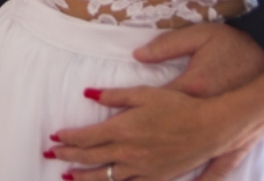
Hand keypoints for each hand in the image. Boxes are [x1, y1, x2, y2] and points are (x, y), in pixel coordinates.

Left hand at [50, 23, 263, 179]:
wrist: (214, 126)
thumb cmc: (180, 105)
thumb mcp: (145, 93)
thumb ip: (115, 94)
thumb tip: (89, 92)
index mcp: (123, 130)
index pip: (86, 138)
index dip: (68, 139)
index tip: (53, 138)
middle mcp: (130, 153)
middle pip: (90, 159)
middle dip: (67, 158)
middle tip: (50, 157)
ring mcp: (144, 169)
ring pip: (107, 178)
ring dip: (85, 178)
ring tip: (68, 178)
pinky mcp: (159, 177)